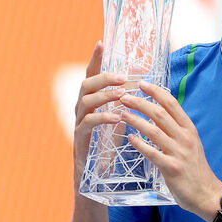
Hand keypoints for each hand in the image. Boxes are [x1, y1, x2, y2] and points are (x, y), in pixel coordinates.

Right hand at [73, 41, 126, 189]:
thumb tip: (143, 77)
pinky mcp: (79, 141)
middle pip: (86, 84)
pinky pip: (87, 124)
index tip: (101, 42)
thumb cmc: (111, 146)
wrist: (98, 180)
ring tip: (122, 96)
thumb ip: (127, 99)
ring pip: (84, 102)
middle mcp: (82, 109)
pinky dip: (102, 118)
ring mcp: (78, 124)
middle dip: (104, 77)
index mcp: (93, 101)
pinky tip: (117, 118)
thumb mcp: (121, 118)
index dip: (95, 58)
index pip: (92, 75)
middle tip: (122, 77)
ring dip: (104, 96)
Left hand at [119, 82, 221, 218]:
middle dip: (140, 103)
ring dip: (135, 120)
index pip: (172, 103)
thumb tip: (157, 117)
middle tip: (123, 97)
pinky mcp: (171, 168)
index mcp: (189, 129)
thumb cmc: (195, 169)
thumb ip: (176, 130)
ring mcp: (179, 152)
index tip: (141, 83)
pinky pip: (152, 153)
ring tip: (121, 115)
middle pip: (160, 113)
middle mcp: (185, 137)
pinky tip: (129, 138)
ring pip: (153, 130)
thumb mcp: (191, 144)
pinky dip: (139, 144)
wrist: (206, 193)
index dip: (156, 92)